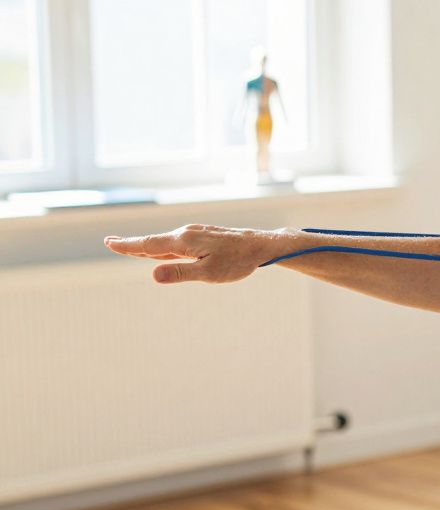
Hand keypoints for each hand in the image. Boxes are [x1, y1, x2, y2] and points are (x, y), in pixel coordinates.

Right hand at [103, 224, 289, 283]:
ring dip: (147, 245)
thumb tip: (153, 275)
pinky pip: (178, 242)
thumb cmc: (237, 262)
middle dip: (132, 244)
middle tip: (110, 243)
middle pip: (154, 241)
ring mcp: (196, 233)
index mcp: (184, 241)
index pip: (149, 245)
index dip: (128, 245)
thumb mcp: (209, 273)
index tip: (109, 243)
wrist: (261, 245)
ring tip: (130, 247)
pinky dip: (163, 246)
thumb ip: (181, 273)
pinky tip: (162, 251)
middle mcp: (186, 233)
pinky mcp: (204, 236)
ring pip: (166, 242)